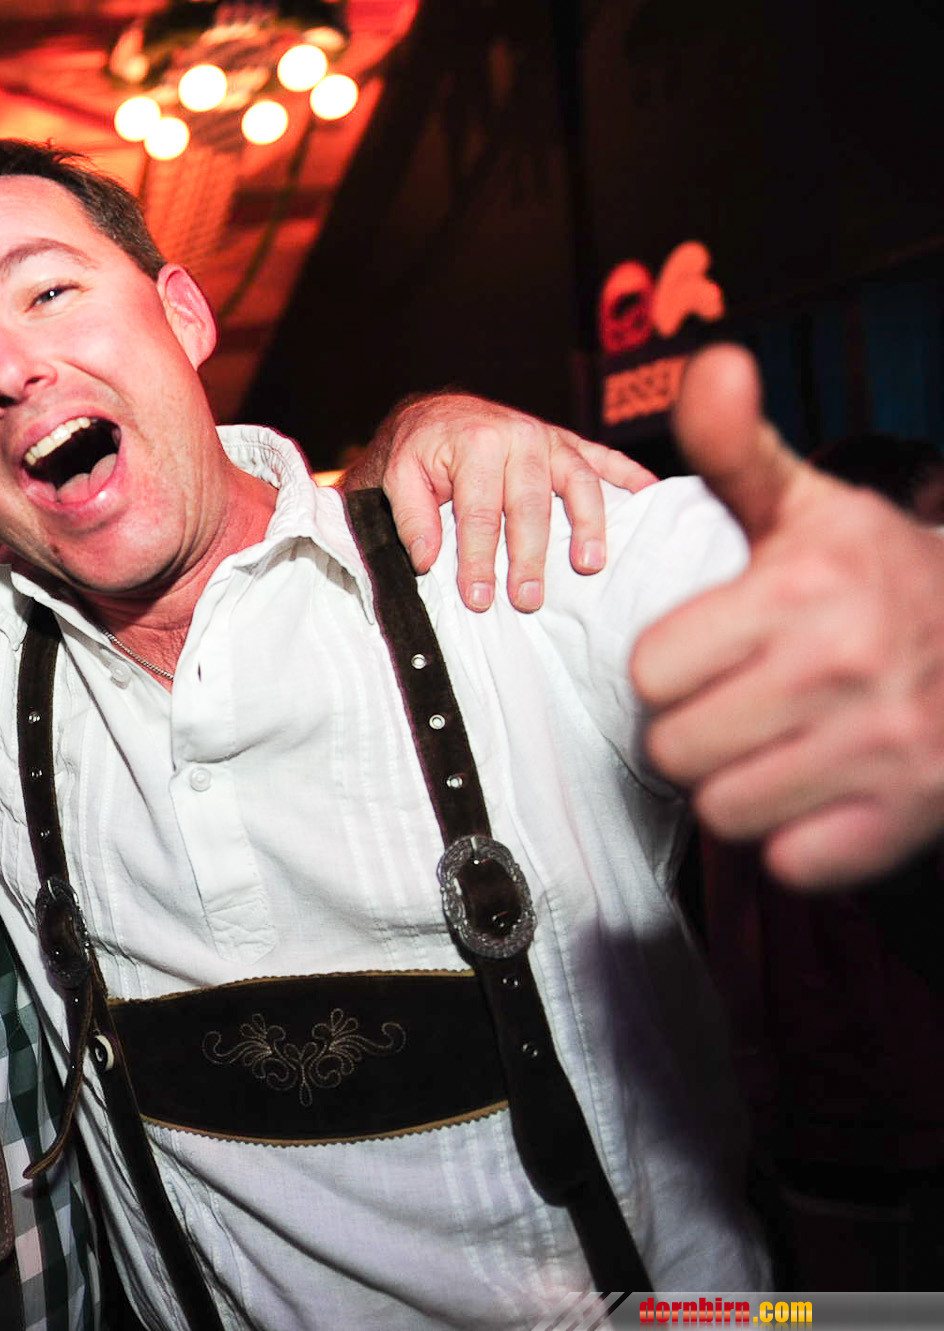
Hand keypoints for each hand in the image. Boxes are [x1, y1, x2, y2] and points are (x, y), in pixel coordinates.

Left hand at [359, 393, 658, 611]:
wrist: (434, 416)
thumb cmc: (416, 452)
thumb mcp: (396, 477)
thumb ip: (411, 518)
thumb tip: (427, 559)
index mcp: (475, 443)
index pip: (479, 513)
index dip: (478, 559)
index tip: (479, 598)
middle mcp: (518, 435)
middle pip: (530, 505)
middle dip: (529, 557)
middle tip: (528, 600)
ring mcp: (548, 438)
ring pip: (577, 483)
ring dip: (587, 526)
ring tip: (588, 565)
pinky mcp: (566, 443)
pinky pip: (604, 458)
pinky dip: (630, 476)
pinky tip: (652, 495)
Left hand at [632, 344, 943, 888]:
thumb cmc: (876, 580)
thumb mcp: (809, 508)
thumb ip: (738, 448)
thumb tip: (710, 364)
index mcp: (806, 588)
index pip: (653, 669)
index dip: (672, 668)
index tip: (715, 653)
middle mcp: (848, 665)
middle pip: (676, 747)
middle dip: (698, 731)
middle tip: (745, 707)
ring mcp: (886, 746)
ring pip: (725, 809)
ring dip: (741, 788)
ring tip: (780, 747)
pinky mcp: (909, 815)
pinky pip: (792, 862)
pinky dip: (796, 841)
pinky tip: (821, 792)